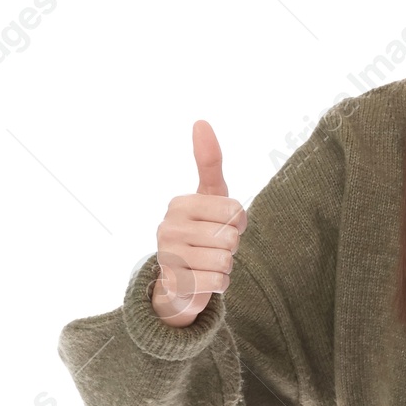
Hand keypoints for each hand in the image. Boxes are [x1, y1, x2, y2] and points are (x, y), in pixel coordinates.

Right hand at [151, 121, 248, 326]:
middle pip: (231, 238)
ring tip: (208, 262)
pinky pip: (219, 282)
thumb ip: (209, 162)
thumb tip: (200, 120)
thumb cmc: (202, 232)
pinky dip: (220, 284)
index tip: (221, 225)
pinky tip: (204, 279)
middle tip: (213, 247)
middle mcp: (168, 226)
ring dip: (226, 266)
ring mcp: (167, 254)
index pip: (235, 211)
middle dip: (231, 246)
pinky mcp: (174, 282)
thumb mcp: (210, 195)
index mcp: (180, 203)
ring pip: (226, 261)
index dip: (237, 224)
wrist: (180, 280)